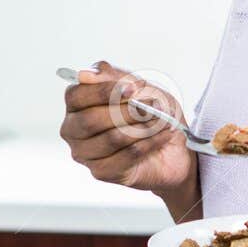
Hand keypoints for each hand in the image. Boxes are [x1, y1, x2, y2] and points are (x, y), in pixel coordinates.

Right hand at [59, 60, 196, 194]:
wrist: (173, 146)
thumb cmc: (151, 114)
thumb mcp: (139, 87)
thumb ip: (113, 77)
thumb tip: (86, 74)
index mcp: (76, 104)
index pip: (76, 95)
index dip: (104, 91)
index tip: (133, 88)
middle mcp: (74, 130)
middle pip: (91, 120)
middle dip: (127, 111)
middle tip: (152, 107)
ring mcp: (85, 153)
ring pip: (112, 138)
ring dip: (143, 127)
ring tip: (163, 121)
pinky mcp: (102, 172)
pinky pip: (126, 156)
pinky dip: (150, 143)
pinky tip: (163, 136)